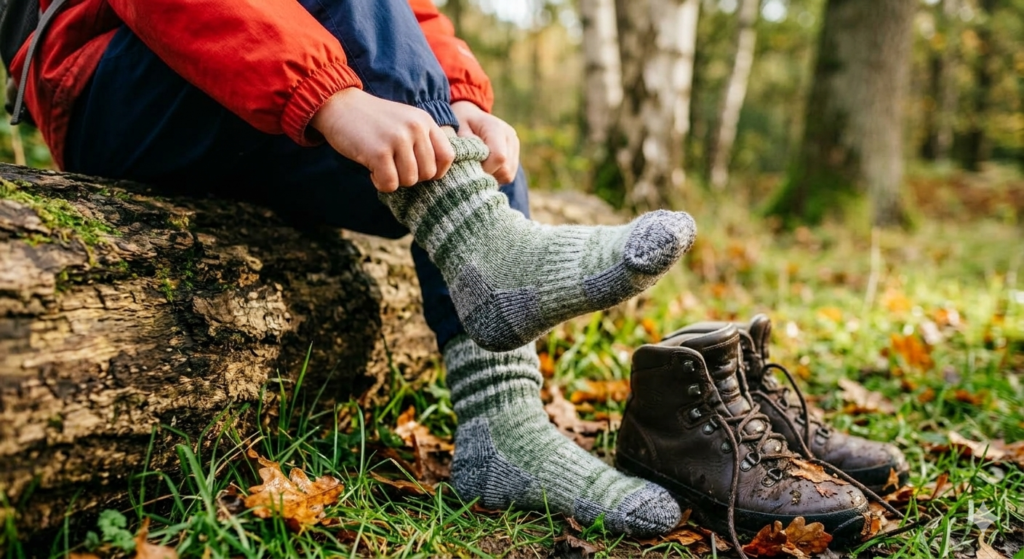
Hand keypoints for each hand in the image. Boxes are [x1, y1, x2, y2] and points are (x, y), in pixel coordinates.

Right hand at [311, 88, 454, 192]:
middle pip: (428, 173)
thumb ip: (423, 140)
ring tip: (381, 166)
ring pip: (409, 181)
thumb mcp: (405, 121)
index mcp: (424, 121)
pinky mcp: (379, 152)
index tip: (418, 170)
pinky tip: (372, 170)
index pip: (447, 156)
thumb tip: (436, 174)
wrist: (339, 105)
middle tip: (393, 166)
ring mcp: (397, 139)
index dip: (436, 171)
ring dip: (394, 180)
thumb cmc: (372, 119)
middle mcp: (415, 128)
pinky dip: (380, 183)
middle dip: (411, 177)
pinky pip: (390, 184)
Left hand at [451, 101, 519, 183]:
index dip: (485, 169)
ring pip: (508, 174)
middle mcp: (510, 136)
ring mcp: (514, 145)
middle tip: (471, 169)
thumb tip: (473, 160)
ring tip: (478, 167)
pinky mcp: (515, 154)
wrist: (469, 114)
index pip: (499, 157)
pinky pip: (508, 175)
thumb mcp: (457, 128)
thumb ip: (465, 143)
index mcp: (496, 128)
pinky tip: (485, 168)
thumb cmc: (460, 122)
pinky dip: (496, 176)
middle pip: (505, 169)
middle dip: (487, 174)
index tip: (470, 169)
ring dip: (492, 177)